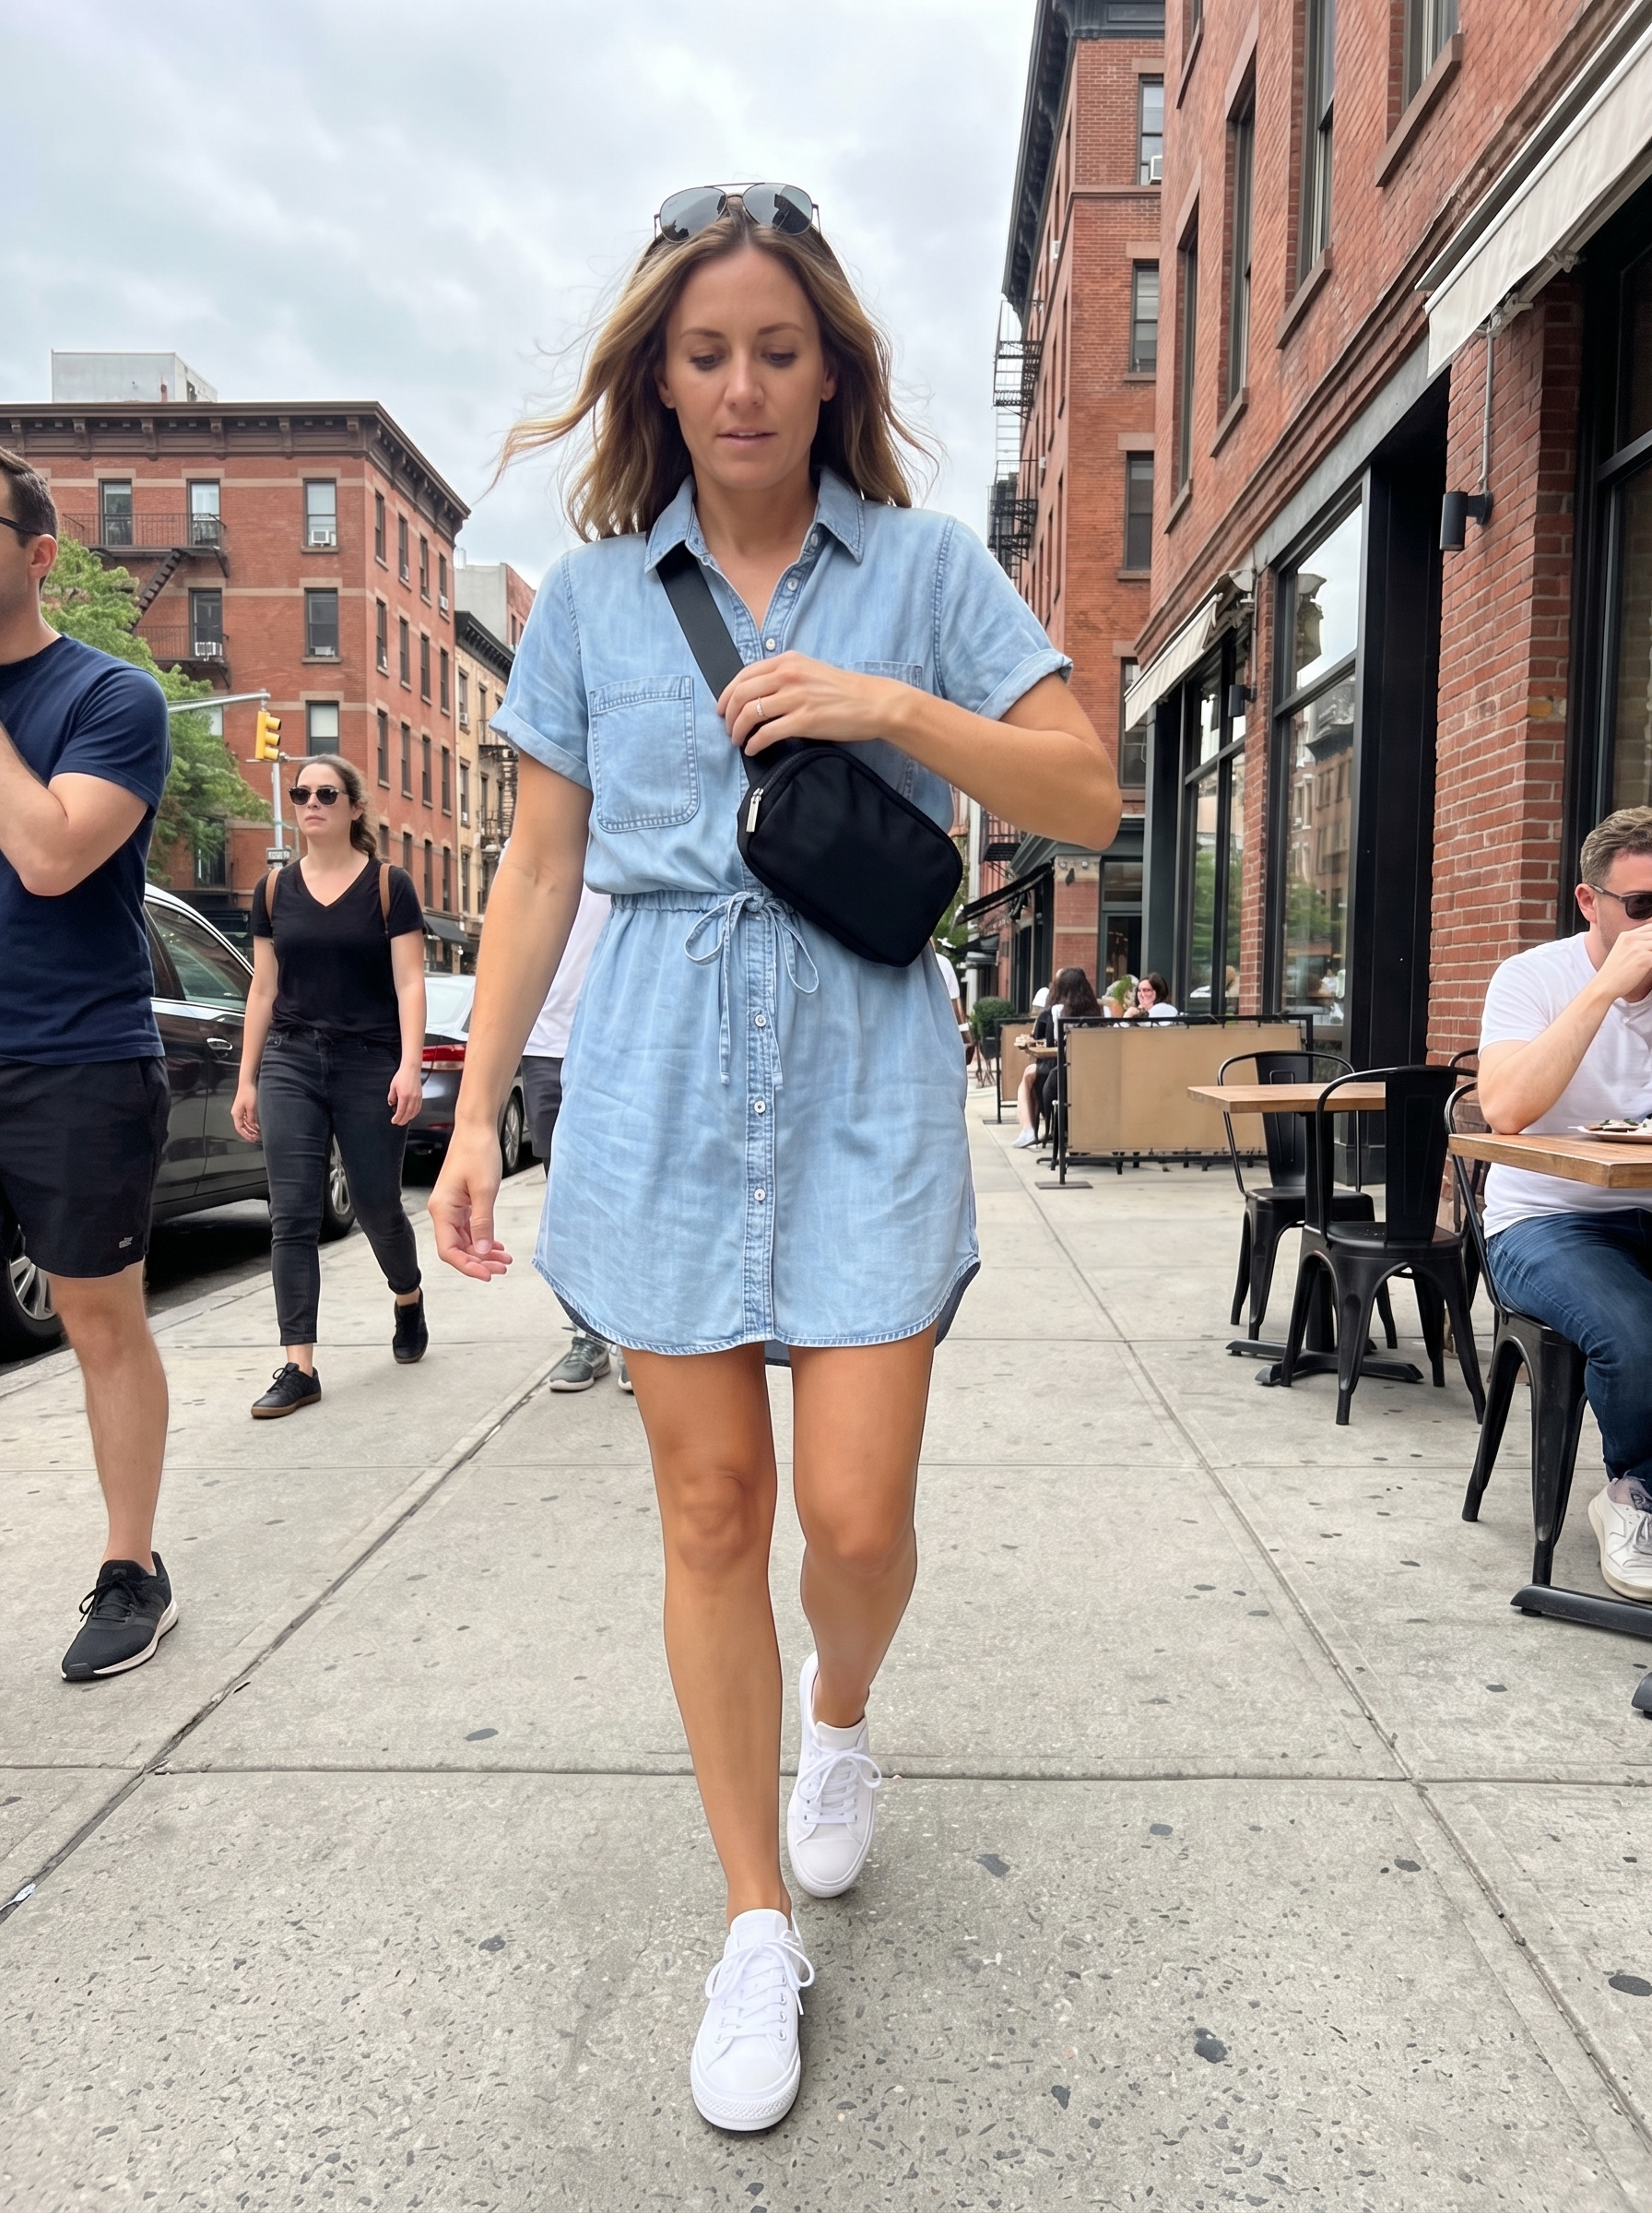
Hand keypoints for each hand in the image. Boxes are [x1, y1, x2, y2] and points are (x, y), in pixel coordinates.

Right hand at [231, 1081, 259, 1143]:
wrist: (247, 1083)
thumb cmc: (248, 1093)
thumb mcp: (251, 1107)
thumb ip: (252, 1118)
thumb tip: (252, 1126)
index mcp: (236, 1114)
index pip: (240, 1129)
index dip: (246, 1135)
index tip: (252, 1139)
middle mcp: (237, 1113)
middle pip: (242, 1127)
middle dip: (249, 1133)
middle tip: (256, 1138)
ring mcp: (240, 1111)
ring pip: (245, 1123)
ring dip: (251, 1128)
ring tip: (258, 1133)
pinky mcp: (244, 1108)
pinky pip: (247, 1118)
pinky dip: (251, 1123)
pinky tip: (257, 1125)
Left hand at [388, 1064, 422, 1126]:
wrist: (411, 1069)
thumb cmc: (402, 1076)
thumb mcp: (393, 1086)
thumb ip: (391, 1096)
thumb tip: (391, 1103)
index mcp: (404, 1096)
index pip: (401, 1111)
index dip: (397, 1118)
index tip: (394, 1121)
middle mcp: (412, 1098)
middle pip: (408, 1114)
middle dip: (403, 1120)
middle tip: (398, 1123)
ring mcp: (417, 1097)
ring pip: (414, 1112)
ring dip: (409, 1118)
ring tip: (404, 1120)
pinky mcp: (420, 1096)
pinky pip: (418, 1108)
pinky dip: (415, 1113)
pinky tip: (412, 1114)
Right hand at [429, 1124, 512, 1281]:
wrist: (477, 1129)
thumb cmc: (477, 1151)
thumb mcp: (484, 1190)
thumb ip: (483, 1222)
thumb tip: (481, 1251)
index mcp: (442, 1209)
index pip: (449, 1250)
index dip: (467, 1266)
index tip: (487, 1275)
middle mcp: (443, 1211)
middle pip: (457, 1248)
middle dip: (479, 1262)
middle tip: (502, 1269)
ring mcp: (451, 1208)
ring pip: (465, 1241)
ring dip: (483, 1252)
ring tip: (504, 1260)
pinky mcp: (461, 1203)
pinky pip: (469, 1229)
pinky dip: (483, 1239)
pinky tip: (496, 1246)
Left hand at [718, 652, 902, 757]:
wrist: (874, 703)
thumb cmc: (846, 691)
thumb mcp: (811, 671)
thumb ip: (786, 676)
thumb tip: (760, 694)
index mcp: (788, 661)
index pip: (745, 675)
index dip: (727, 693)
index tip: (722, 708)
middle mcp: (789, 675)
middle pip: (742, 694)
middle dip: (729, 714)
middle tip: (728, 727)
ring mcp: (796, 698)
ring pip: (750, 713)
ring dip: (738, 730)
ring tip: (738, 740)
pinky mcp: (804, 720)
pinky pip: (767, 733)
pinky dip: (754, 743)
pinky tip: (753, 749)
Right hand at [1596, 919, 1651, 1003]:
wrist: (1604, 985)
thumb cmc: (1614, 973)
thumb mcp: (1622, 952)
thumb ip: (1635, 944)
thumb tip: (1648, 946)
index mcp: (1626, 936)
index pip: (1650, 926)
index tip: (1650, 947)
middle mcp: (1632, 938)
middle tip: (1649, 956)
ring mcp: (1638, 948)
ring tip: (1649, 961)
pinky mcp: (1645, 959)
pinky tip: (1651, 967)